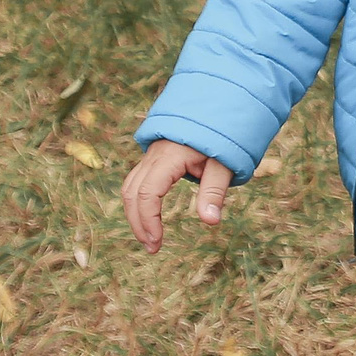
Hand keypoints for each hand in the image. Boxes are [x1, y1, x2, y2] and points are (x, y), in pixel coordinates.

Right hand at [121, 139, 232, 253]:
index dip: (148, 219)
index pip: (148, 192)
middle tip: (152, 248)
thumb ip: (215, 190)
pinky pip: (137, 182)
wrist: (217, 106)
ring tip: (150, 238)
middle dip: (138, 223)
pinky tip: (149, 218)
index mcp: (170, 156)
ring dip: (135, 214)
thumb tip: (210, 222)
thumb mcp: (225, 162)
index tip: (157, 241)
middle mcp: (154, 156)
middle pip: (132, 193)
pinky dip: (138, 202)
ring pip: (130, 187)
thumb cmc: (223, 134)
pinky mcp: (153, 158)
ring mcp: (151, 156)